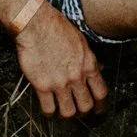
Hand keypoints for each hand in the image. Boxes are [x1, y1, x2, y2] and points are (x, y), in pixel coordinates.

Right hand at [13, 1, 107, 116]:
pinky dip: (49, 112)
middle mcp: (76, 76)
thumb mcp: (81, 41)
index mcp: (88, 64)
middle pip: (86, 106)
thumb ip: (89, 58)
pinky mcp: (42, 86)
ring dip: (66, 113)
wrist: (35, 24)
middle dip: (84, 111)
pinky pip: (48, 109)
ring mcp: (59, 83)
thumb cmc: (56, 27)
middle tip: (78, 110)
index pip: (101, 93)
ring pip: (68, 112)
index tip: (98, 109)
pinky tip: (48, 108)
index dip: (100, 105)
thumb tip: (98, 69)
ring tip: (62, 109)